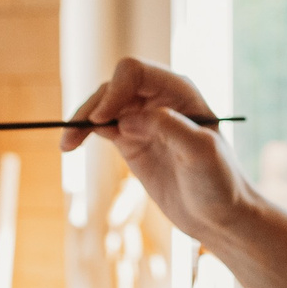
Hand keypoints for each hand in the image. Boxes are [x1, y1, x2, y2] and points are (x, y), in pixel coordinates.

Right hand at [61, 57, 252, 243]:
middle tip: (75, 136)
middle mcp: (159, 98)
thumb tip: (129, 118)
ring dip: (82, 119)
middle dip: (93, 105)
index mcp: (180, 91)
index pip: (136, 71)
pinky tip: (71, 145)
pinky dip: (83, 132)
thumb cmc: (219, 182)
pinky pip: (101, 126)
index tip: (102, 120)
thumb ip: (170, 128)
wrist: (218, 216)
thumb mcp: (201, 153)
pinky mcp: (131, 140)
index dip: (115, 90)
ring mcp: (143, 119)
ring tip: (67, 144)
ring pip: (103, 105)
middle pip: (114, 85)